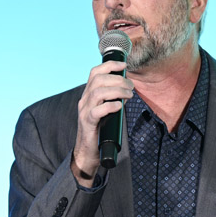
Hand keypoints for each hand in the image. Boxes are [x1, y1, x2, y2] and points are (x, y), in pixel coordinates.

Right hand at [72, 60, 133, 185]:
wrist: (88, 151)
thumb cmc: (100, 129)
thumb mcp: (107, 110)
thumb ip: (114, 98)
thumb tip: (128, 90)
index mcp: (88, 94)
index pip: (95, 72)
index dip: (109, 65)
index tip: (124, 65)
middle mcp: (84, 100)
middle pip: (98, 80)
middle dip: (117, 79)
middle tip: (131, 86)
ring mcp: (84, 111)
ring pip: (98, 92)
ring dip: (117, 91)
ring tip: (129, 95)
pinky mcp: (87, 123)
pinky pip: (97, 111)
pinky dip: (110, 106)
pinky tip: (119, 106)